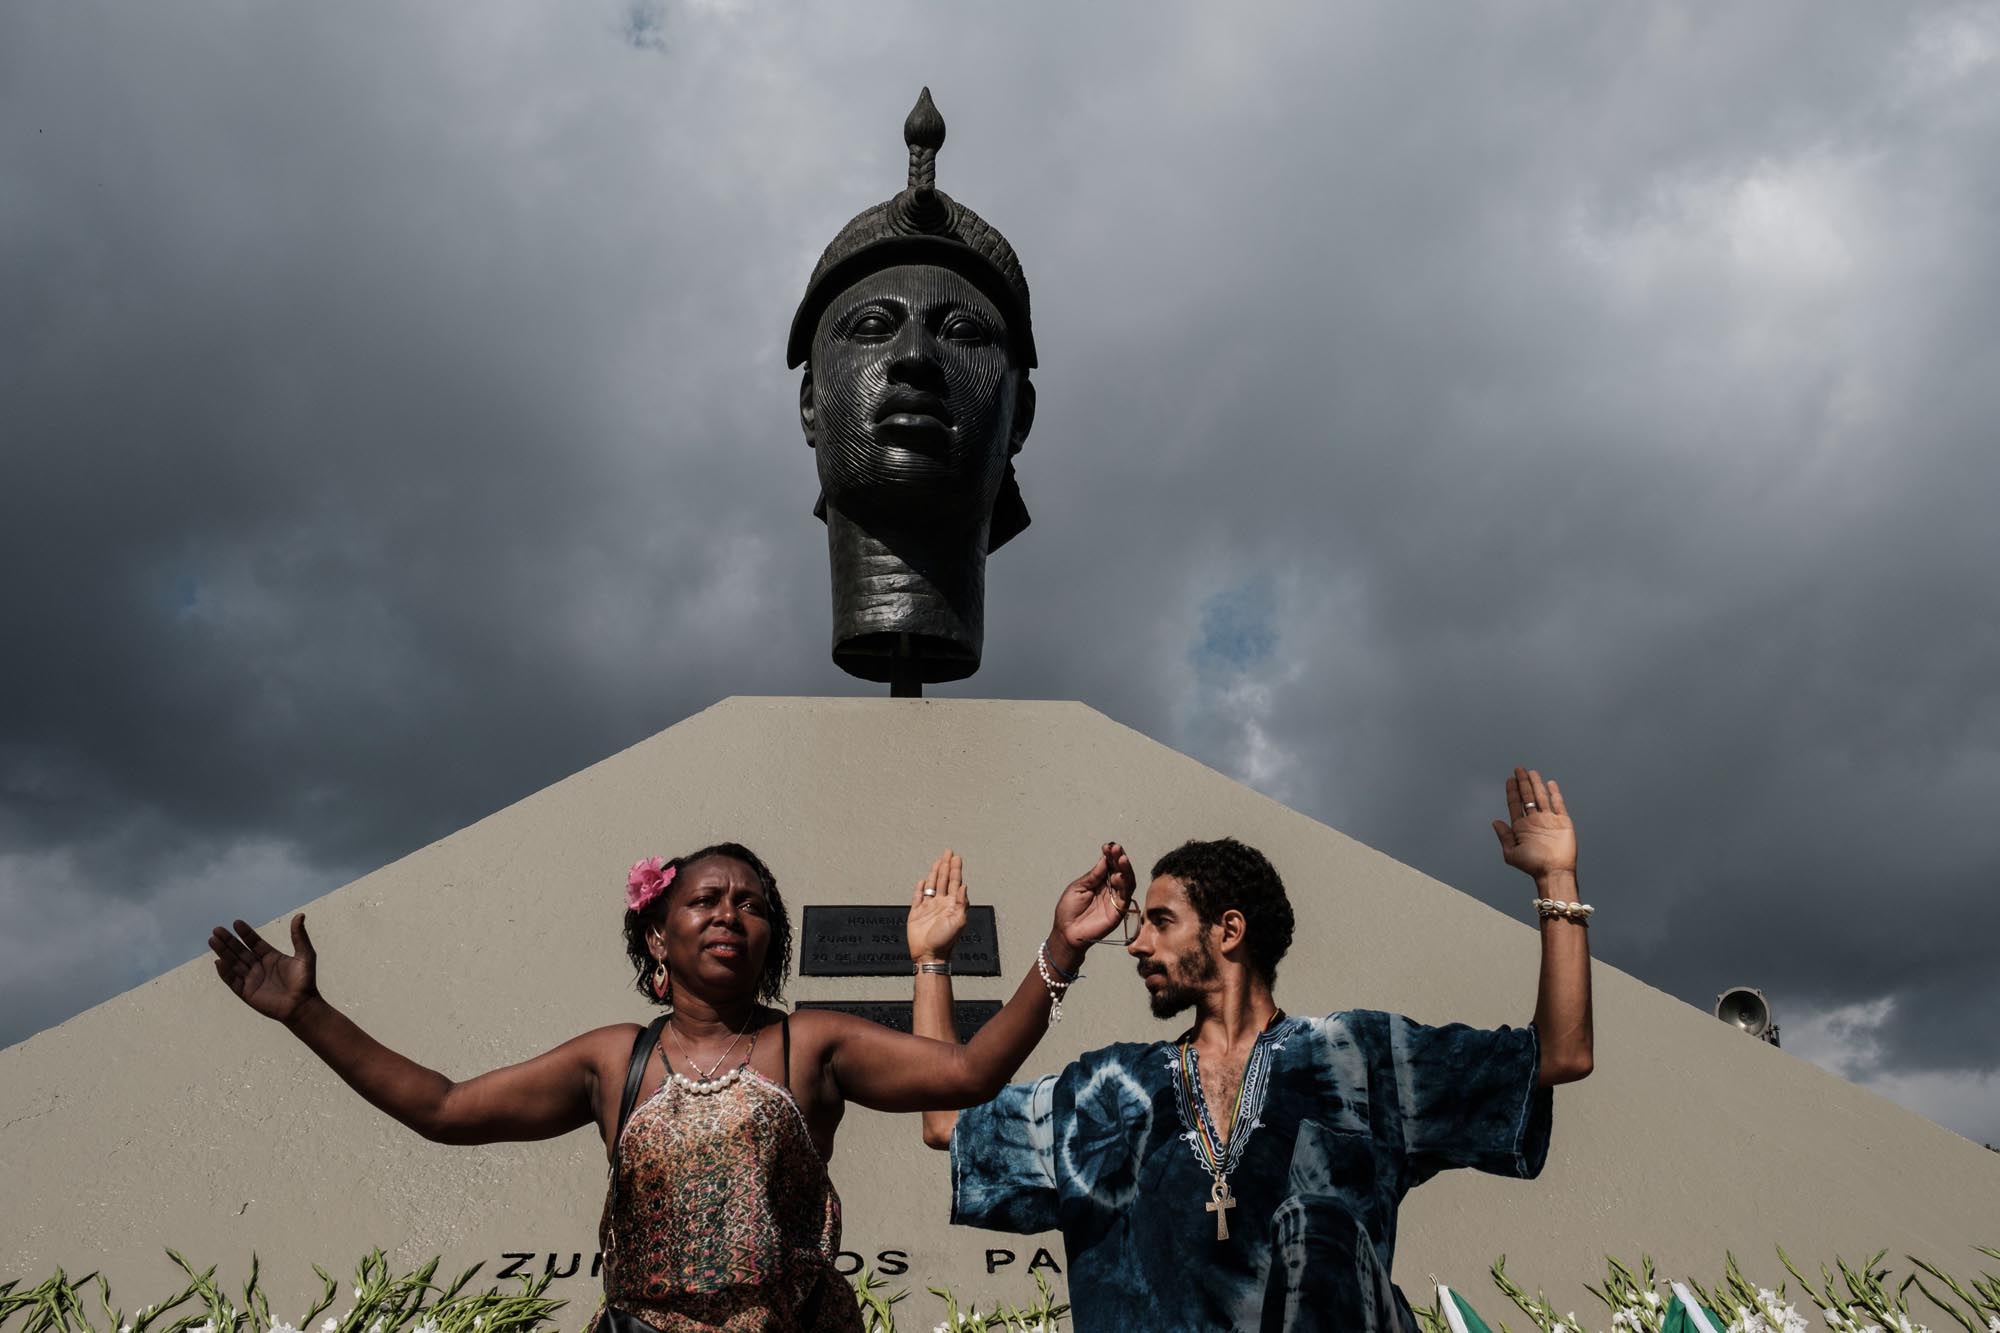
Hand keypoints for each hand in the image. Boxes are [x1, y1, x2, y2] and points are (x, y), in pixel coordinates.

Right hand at [208, 914, 319, 1022]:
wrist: (302, 1005)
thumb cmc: (305, 981)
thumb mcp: (305, 955)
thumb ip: (299, 936)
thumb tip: (300, 915)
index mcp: (271, 957)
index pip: (254, 942)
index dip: (245, 933)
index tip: (236, 922)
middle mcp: (259, 967)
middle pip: (240, 951)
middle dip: (228, 941)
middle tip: (217, 929)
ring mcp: (252, 979)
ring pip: (234, 963)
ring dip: (223, 952)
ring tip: (213, 940)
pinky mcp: (247, 992)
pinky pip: (233, 981)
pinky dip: (225, 972)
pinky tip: (218, 961)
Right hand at [907, 850, 969, 963]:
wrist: (929, 955)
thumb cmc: (946, 941)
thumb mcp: (959, 922)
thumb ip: (961, 903)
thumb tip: (964, 886)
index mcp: (951, 904)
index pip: (954, 882)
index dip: (955, 869)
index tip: (956, 857)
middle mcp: (941, 904)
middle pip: (944, 880)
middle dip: (946, 865)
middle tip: (948, 852)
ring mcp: (928, 908)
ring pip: (932, 885)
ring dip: (935, 873)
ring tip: (938, 861)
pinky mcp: (916, 913)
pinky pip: (918, 897)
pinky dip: (920, 888)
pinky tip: (923, 880)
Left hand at [1051, 842, 1136, 953]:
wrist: (1066, 931)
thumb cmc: (1069, 910)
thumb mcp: (1078, 887)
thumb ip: (1093, 875)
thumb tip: (1105, 859)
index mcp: (1099, 882)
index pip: (1109, 866)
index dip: (1110, 856)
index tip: (1108, 846)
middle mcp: (1110, 889)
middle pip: (1120, 871)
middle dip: (1119, 859)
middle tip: (1117, 849)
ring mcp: (1115, 900)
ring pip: (1127, 882)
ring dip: (1125, 870)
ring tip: (1121, 859)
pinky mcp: (1119, 912)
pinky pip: (1125, 897)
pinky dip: (1124, 886)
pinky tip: (1118, 876)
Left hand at [1491, 767, 1577, 886]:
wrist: (1554, 872)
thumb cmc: (1532, 866)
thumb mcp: (1511, 853)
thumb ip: (1504, 837)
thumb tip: (1495, 822)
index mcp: (1521, 827)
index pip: (1515, 804)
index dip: (1512, 791)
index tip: (1509, 779)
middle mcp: (1534, 821)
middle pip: (1527, 797)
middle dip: (1522, 783)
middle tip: (1518, 769)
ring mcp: (1549, 820)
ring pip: (1542, 797)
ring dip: (1536, 784)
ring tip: (1531, 772)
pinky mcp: (1563, 821)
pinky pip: (1558, 804)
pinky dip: (1554, 793)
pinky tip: (1550, 783)